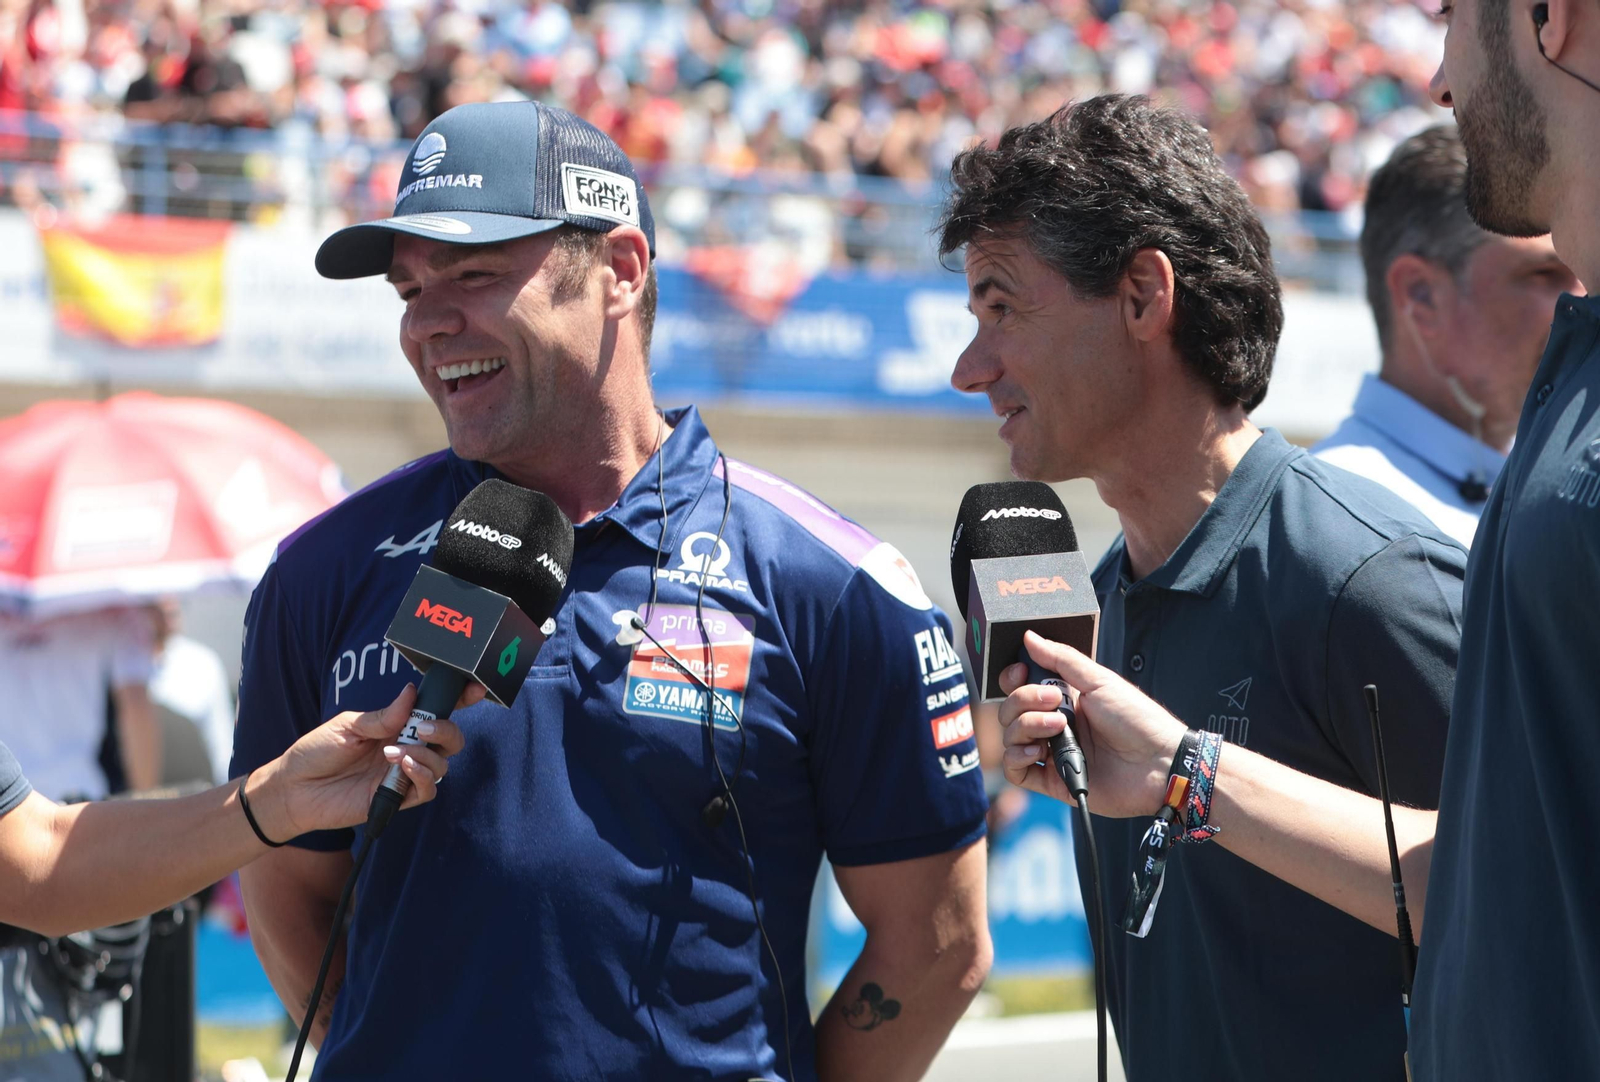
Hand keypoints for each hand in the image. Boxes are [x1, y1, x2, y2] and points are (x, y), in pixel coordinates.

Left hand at [248, 684, 473, 841]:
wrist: (293, 789)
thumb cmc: (316, 752)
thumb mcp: (347, 725)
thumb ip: (383, 715)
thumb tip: (411, 693)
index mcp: (397, 726)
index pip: (435, 712)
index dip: (459, 700)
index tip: (474, 689)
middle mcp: (406, 749)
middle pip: (450, 740)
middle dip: (445, 730)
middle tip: (422, 729)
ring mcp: (403, 775)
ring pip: (442, 765)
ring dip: (426, 755)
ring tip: (395, 753)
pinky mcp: (396, 798)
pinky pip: (427, 790)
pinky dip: (422, 776)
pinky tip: (401, 767)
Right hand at [997, 631, 1186, 817]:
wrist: (1159, 762)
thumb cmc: (1138, 719)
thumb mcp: (1099, 680)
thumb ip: (1061, 658)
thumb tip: (1030, 637)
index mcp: (1064, 698)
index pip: (1020, 686)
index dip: (1013, 679)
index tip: (1021, 673)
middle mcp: (1054, 724)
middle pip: (1010, 709)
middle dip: (1024, 700)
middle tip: (1055, 703)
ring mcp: (1053, 752)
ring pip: (1010, 737)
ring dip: (1027, 726)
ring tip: (1057, 727)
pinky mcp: (1053, 780)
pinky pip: (1015, 771)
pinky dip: (1017, 757)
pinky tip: (1039, 751)